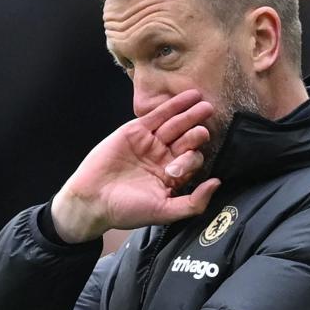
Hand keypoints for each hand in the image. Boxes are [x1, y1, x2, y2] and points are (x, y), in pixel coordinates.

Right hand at [51, 89, 221, 242]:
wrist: (92, 199)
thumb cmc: (127, 210)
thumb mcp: (164, 212)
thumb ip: (194, 202)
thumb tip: (217, 183)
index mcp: (171, 177)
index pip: (191, 162)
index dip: (193, 159)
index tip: (187, 161)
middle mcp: (163, 158)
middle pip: (187, 140)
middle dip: (198, 132)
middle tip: (207, 126)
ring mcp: (150, 143)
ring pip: (176, 125)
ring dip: (191, 115)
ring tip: (206, 106)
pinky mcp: (136, 130)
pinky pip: (158, 116)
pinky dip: (173, 106)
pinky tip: (189, 97)